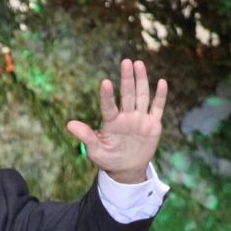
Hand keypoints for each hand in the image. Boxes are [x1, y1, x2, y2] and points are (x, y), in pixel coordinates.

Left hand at [65, 58, 168, 183]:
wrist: (127, 168)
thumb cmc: (108, 159)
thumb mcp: (96, 151)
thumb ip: (86, 137)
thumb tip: (69, 125)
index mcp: (111, 122)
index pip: (109, 107)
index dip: (107, 96)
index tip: (105, 83)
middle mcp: (126, 116)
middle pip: (128, 95)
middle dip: (127, 79)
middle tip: (126, 62)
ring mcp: (140, 119)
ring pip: (142, 96)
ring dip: (141, 81)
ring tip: (139, 64)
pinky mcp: (153, 124)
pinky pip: (157, 108)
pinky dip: (160, 96)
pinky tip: (161, 82)